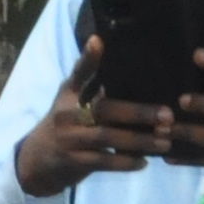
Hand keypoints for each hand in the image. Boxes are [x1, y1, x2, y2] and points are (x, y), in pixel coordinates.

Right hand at [10, 40, 163, 197]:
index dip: (87, 58)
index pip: (78, 73)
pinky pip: (103, 161)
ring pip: (108, 137)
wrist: (36, 161)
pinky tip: (144, 162)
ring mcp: (69, 138)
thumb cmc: (64, 125)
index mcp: (69, 95)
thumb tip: (128, 69)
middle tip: (167, 115)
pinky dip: (125, 163)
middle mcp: (67, 113)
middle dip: (138, 113)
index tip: (97, 41)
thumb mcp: (70, 102)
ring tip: (165, 141)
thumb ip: (91, 87)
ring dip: (139, 140)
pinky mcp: (73, 160)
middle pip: (104, 109)